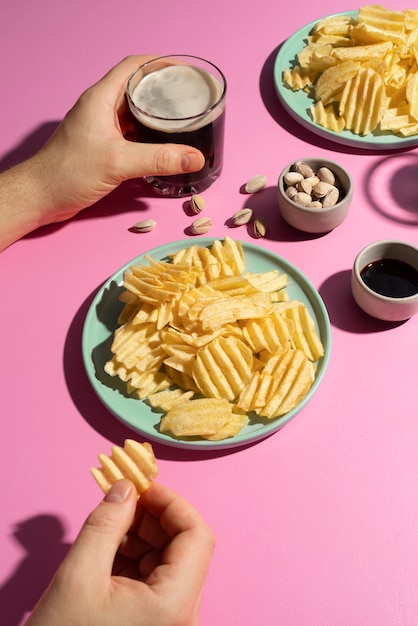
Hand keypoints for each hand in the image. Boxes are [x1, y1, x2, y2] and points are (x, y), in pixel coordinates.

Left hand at [0, 55, 204, 249]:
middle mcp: (100, 108)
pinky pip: (129, 134)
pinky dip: (146, 136)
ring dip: (155, 116)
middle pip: (136, 89)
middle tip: (188, 99)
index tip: (183, 71)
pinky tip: (161, 146)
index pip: (133, 67)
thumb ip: (159, 159)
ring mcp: (100, 128)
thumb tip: (194, 157)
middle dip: (162, 91)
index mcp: (101, 99)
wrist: (42, 196)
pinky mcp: (101, 147)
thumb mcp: (118, 162)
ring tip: (180, 121)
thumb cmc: (69, 172)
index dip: (159, 64)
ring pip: (133, 113)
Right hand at [26, 479, 214, 625]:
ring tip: (106, 534)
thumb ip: (106, 524)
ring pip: (168, 559)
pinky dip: (133, 557)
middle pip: (183, 546)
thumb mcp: (78, 576)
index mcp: (174, 604)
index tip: (142, 487)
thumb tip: (125, 488)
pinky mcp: (155, 622)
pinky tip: (106, 555)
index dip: (171, 503)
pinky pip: (154, 577)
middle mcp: (181, 614)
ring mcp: (169, 620)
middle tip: (119, 503)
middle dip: (151, 518)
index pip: (197, 535)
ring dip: (140, 536)